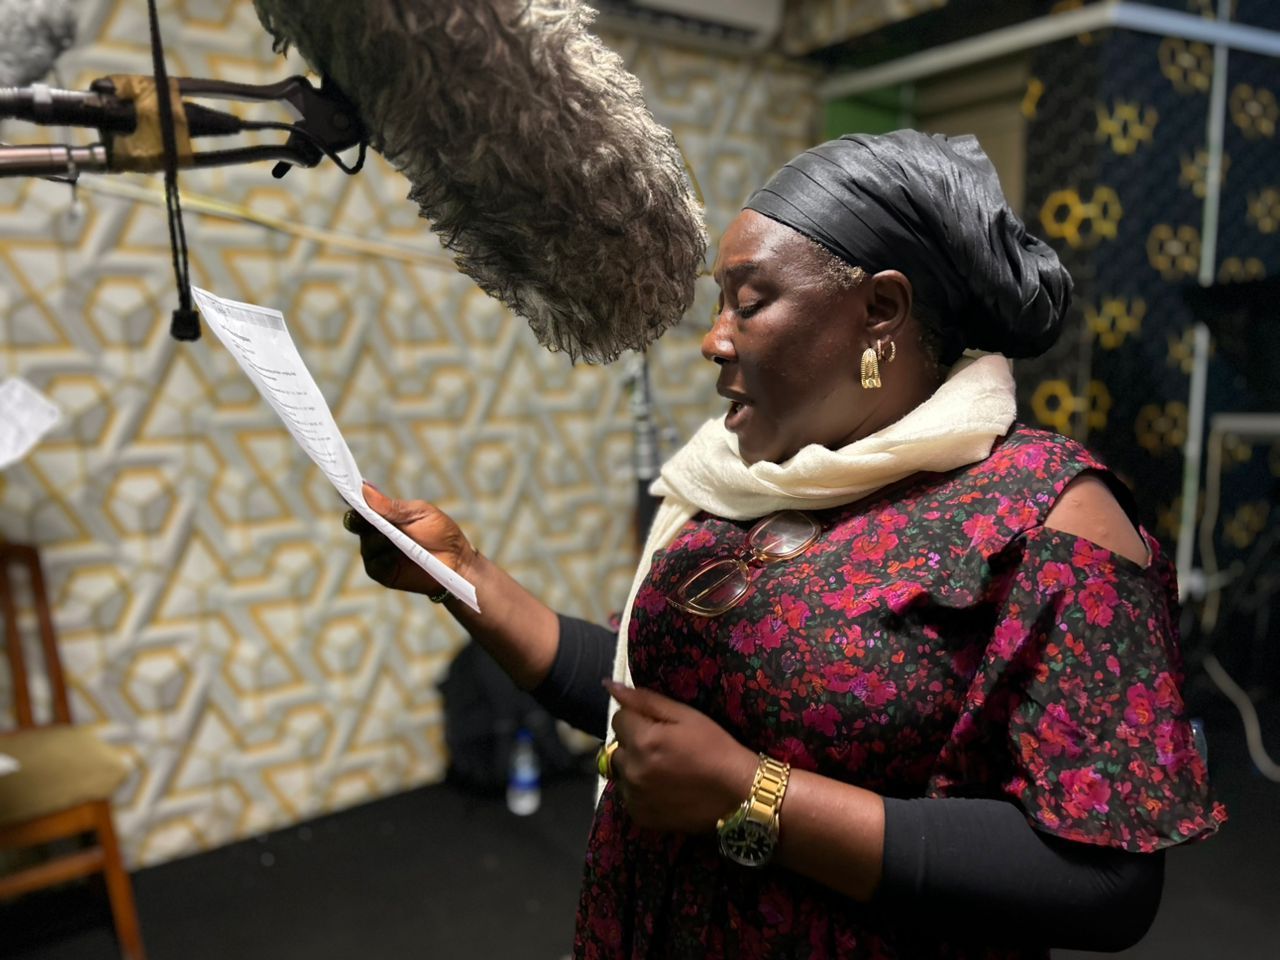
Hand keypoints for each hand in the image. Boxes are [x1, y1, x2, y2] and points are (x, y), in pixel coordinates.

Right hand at [344, 483, 476, 595]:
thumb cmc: (440, 532)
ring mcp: (379, 553)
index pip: (363, 504)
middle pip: (357, 524)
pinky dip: (381, 560)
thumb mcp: (419, 513)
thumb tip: (365, 488)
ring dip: (375, 540)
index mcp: (384, 515)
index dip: (353, 497)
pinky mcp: (384, 573)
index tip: (345, 489)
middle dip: (358, 518)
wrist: (457, 561)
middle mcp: (377, 533)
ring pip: (366, 545)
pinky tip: (391, 556)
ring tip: (388, 536)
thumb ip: (392, 506)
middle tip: (362, 515)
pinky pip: (374, 566)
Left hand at [605, 680, 757, 833]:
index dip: (639, 718)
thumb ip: (645, 700)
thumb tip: (609, 685)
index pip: (618, 718)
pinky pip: (628, 794)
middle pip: (617, 746)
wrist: (738, 794)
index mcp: (642, 741)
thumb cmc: (716, 748)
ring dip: (635, 765)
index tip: (660, 726)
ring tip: (664, 768)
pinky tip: (664, 787)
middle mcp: (632, 770)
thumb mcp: (685, 716)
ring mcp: (634, 797)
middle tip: (664, 747)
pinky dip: (640, 788)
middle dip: (634, 741)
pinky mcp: (640, 816)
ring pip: (621, 771)